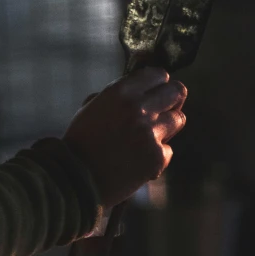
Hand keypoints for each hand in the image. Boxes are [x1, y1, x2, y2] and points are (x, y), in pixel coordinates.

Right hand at [64, 67, 186, 207]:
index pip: (158, 75)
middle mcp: (138, 108)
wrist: (75, 180)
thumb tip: (141, 90)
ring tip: (148, 140)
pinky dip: (156, 158)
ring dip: (167, 128)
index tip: (155, 94)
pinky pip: (168, 150)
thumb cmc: (80, 145)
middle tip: (162, 113)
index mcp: (120, 92)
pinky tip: (138, 163)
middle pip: (177, 92)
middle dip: (172, 101)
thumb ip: (117, 96)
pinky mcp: (156, 156)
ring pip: (179, 119)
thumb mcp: (91, 108)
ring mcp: (150, 132)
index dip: (158, 85)